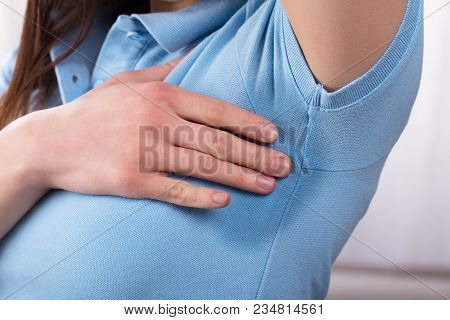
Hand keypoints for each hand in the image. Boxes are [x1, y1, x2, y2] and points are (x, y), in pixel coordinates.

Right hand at [25, 57, 291, 208]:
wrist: (52, 142)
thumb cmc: (94, 111)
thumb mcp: (126, 81)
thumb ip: (161, 71)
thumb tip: (190, 56)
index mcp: (162, 97)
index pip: (216, 110)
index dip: (248, 124)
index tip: (272, 135)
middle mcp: (158, 122)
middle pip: (218, 141)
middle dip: (256, 154)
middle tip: (284, 166)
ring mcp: (146, 152)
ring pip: (203, 166)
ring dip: (240, 177)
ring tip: (267, 185)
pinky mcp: (133, 180)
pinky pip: (174, 190)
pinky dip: (200, 197)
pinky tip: (223, 201)